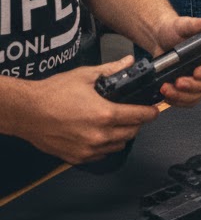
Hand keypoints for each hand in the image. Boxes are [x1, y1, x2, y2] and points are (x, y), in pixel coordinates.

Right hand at [10, 57, 158, 164]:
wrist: (26, 111)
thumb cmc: (52, 94)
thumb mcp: (86, 75)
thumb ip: (112, 70)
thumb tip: (129, 62)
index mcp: (105, 114)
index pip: (140, 117)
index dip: (150, 112)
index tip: (154, 110)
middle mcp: (99, 135)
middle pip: (132, 133)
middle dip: (137, 123)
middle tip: (134, 113)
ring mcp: (88, 149)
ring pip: (118, 145)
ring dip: (122, 135)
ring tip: (116, 123)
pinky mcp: (77, 157)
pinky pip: (101, 155)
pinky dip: (106, 146)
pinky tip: (101, 134)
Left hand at [150, 14, 200, 104]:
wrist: (160, 40)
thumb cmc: (174, 31)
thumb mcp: (184, 25)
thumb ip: (197, 24)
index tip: (197, 71)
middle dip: (192, 86)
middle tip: (178, 81)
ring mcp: (198, 82)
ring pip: (198, 96)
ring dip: (182, 95)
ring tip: (167, 88)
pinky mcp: (187, 90)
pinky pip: (187, 101)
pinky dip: (177, 101)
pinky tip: (167, 94)